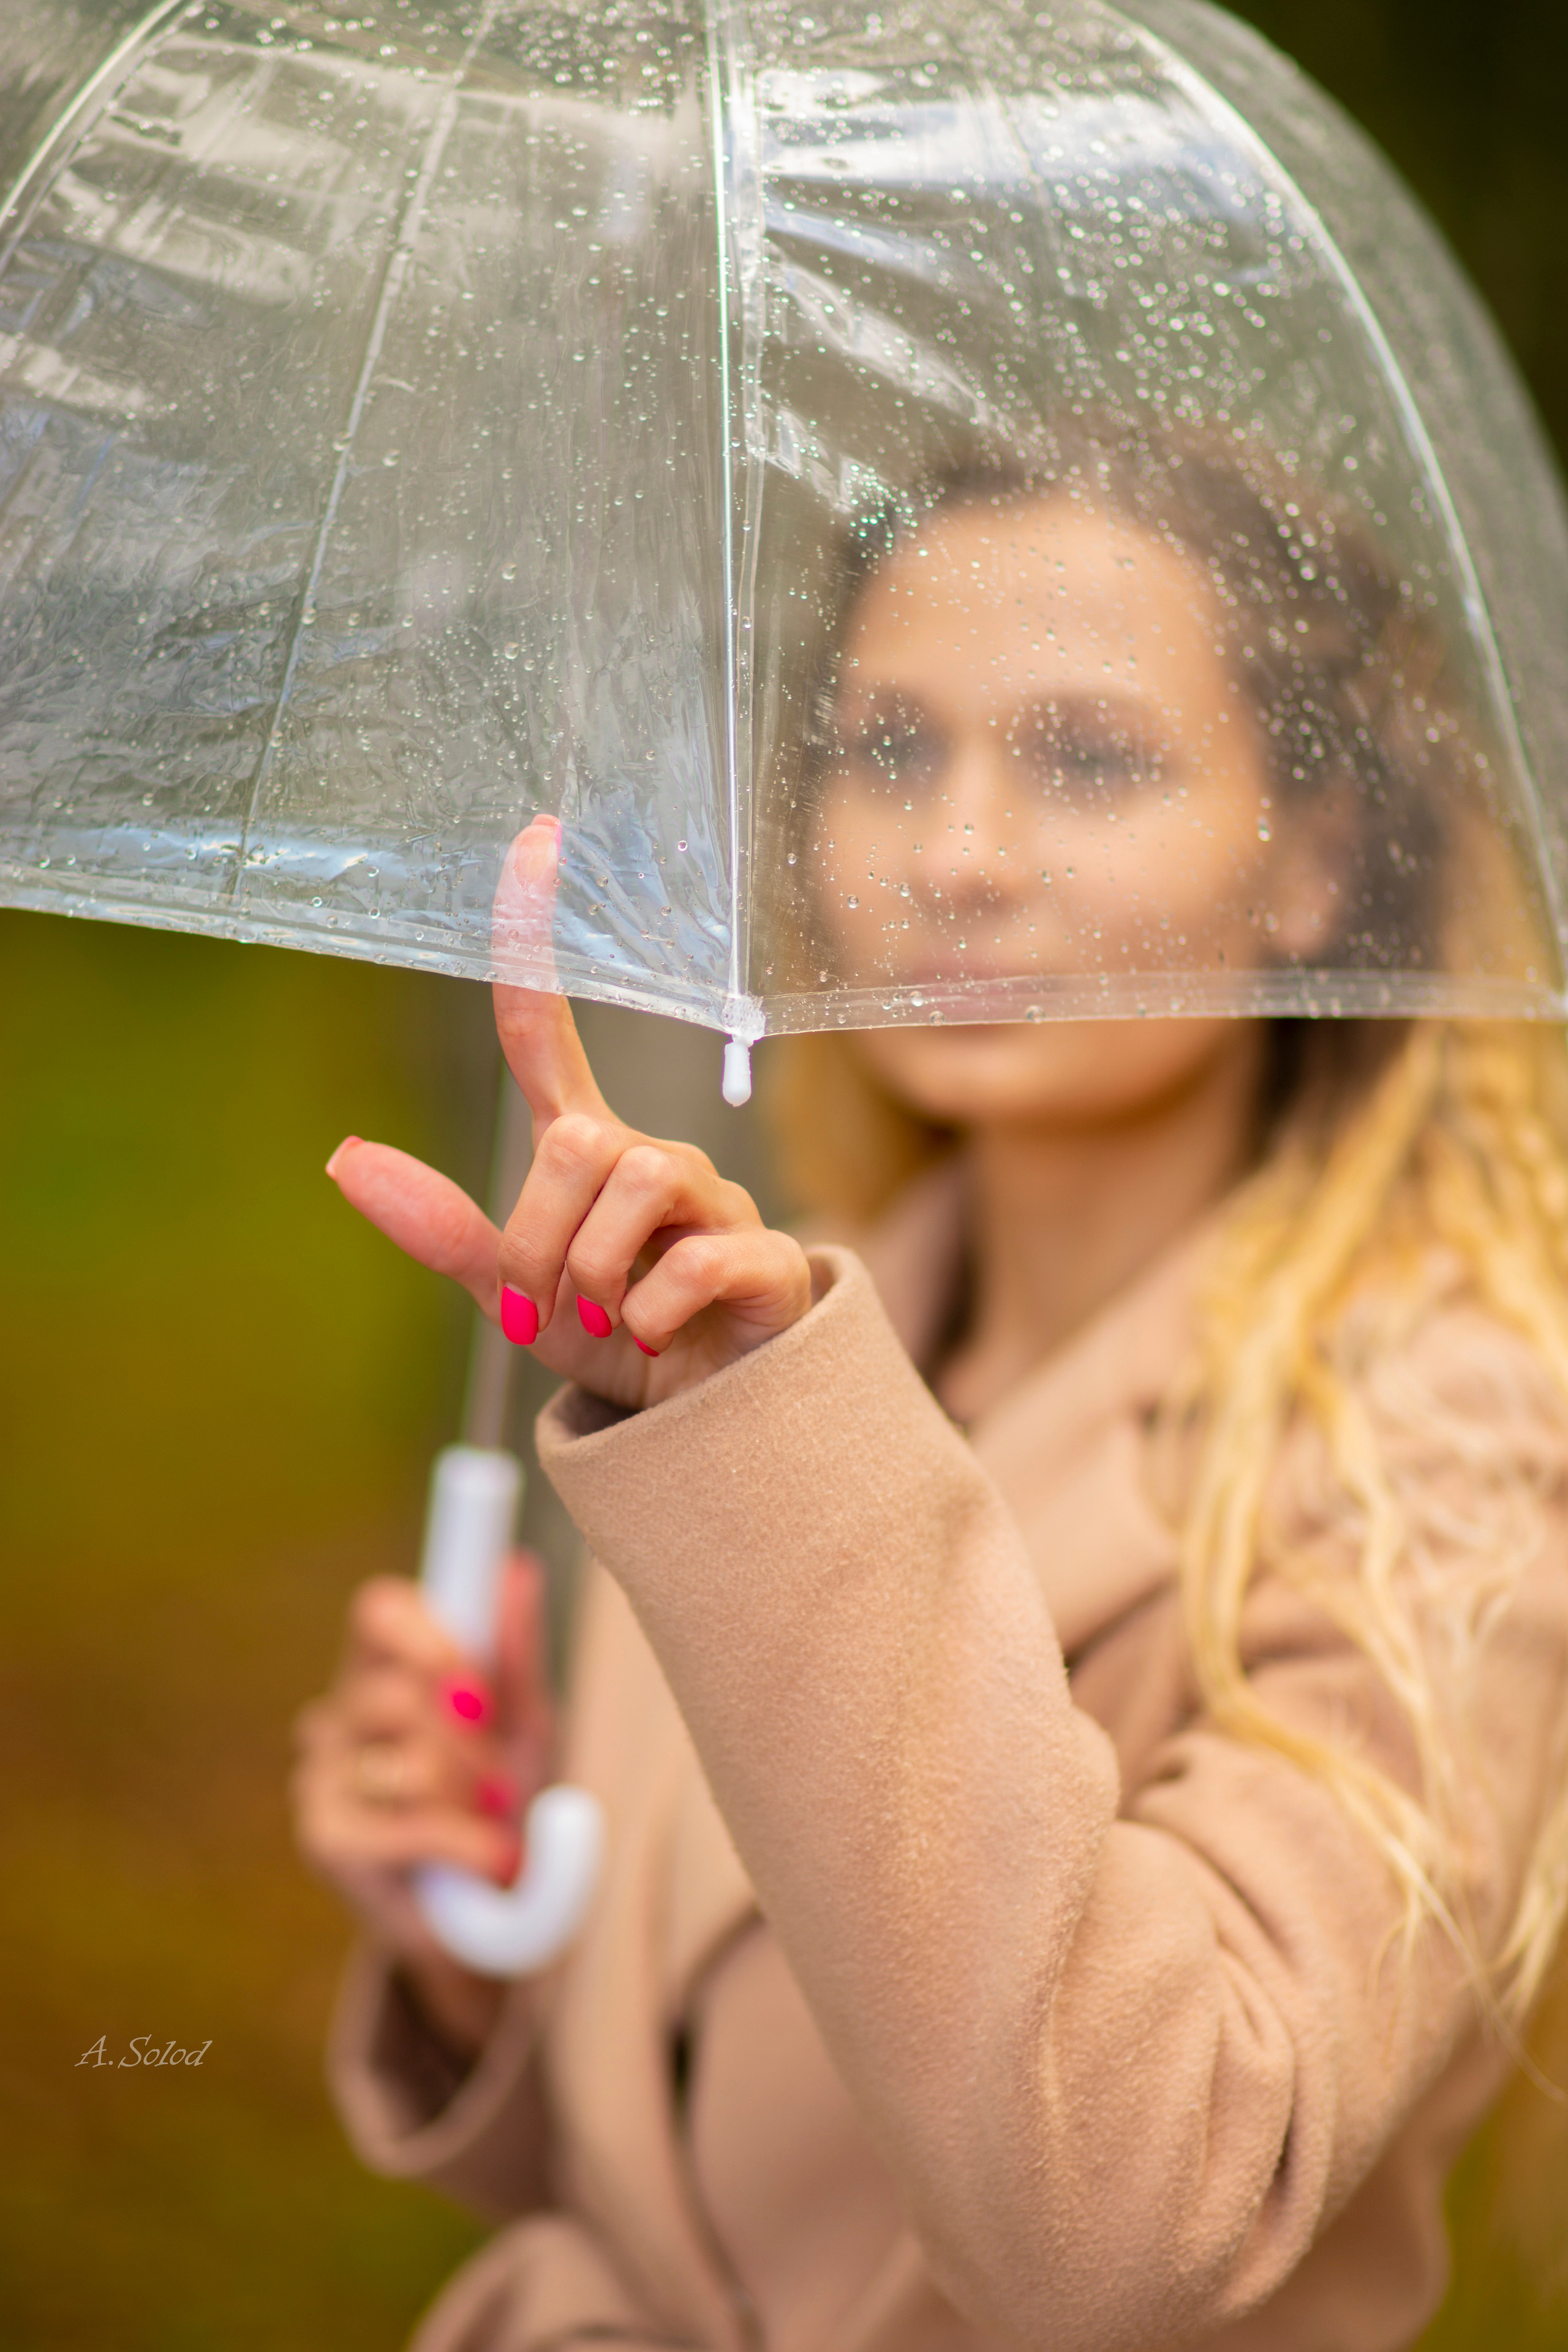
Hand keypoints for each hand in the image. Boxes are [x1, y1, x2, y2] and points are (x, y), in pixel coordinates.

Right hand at [291, 1552, 553, 2055]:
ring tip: (491, 1820)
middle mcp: (338, 1716)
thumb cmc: (507, 1805)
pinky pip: (407, 1826)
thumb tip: (517, 1567)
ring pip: (407, 1762)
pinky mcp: (325, 1840)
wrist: (500, 1919)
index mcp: (382, 1672)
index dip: (428, 1633)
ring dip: (471, 1797)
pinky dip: (464, 1844)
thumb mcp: (525, 1724)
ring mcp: (321, 1778)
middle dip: (470, 1740)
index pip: (378, 1611)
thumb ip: (515, 1651)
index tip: (474, 1677)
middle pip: (398, 1692)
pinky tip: (489, 1860)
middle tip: (500, 1777)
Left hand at [325, 816, 812, 1407]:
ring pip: (629, 1183)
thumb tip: (345, 1158)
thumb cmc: (609, 1338)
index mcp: (584, 1151)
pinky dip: (646, 1315)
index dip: (535, 937)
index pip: (545, 1028)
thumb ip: (442, 1230)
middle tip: (549, 1301)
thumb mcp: (513, 1293)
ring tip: (607, 1318)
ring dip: (591, 1275)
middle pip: (571, 1138)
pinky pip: (685, 1263)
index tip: (538, 839)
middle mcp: (650, 1157)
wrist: (700, 1423)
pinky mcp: (763, 1254)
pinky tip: (657, 1334)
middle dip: (538, 1235)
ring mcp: (713, 1200)